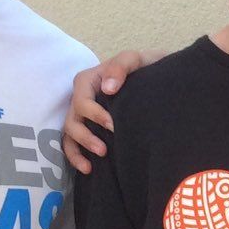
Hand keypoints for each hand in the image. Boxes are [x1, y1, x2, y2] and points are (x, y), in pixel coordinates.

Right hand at [62, 48, 154, 172]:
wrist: (158, 80)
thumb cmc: (144, 67)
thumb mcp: (136, 60)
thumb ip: (121, 66)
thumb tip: (107, 88)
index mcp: (88, 81)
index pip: (82, 100)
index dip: (94, 114)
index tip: (112, 126)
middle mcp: (81, 98)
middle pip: (72, 120)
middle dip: (85, 136)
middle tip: (103, 150)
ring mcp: (83, 115)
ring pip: (70, 134)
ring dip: (78, 150)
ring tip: (93, 164)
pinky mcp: (89, 129)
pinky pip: (73, 144)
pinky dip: (76, 157)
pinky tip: (88, 169)